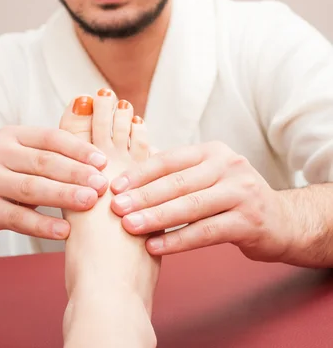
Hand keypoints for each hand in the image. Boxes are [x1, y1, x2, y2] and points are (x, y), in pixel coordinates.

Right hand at [0, 125, 107, 247]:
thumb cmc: (2, 182)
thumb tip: (100, 160)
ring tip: (90, 202)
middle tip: (102, 184)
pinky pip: (19, 218)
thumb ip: (50, 156)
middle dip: (77, 173)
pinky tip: (65, 231)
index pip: (51, 137)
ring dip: (65, 195)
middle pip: (44, 162)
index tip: (103, 162)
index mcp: (10, 135)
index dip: (79, 149)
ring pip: (32, 187)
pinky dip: (44, 225)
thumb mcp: (21, 160)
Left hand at [110, 142, 292, 260]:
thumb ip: (178, 171)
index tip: (115, 186)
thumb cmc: (234, 197)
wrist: (284, 220)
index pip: (170, 159)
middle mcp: (229, 166)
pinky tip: (155, 247)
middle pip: (178, 182)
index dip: (140, 172)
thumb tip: (131, 166)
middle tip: (116, 207)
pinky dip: (178, 240)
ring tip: (129, 227)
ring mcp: (241, 192)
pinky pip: (206, 232)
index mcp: (213, 151)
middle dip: (143, 196)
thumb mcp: (210, 175)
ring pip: (190, 206)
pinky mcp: (249, 221)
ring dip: (156, 218)